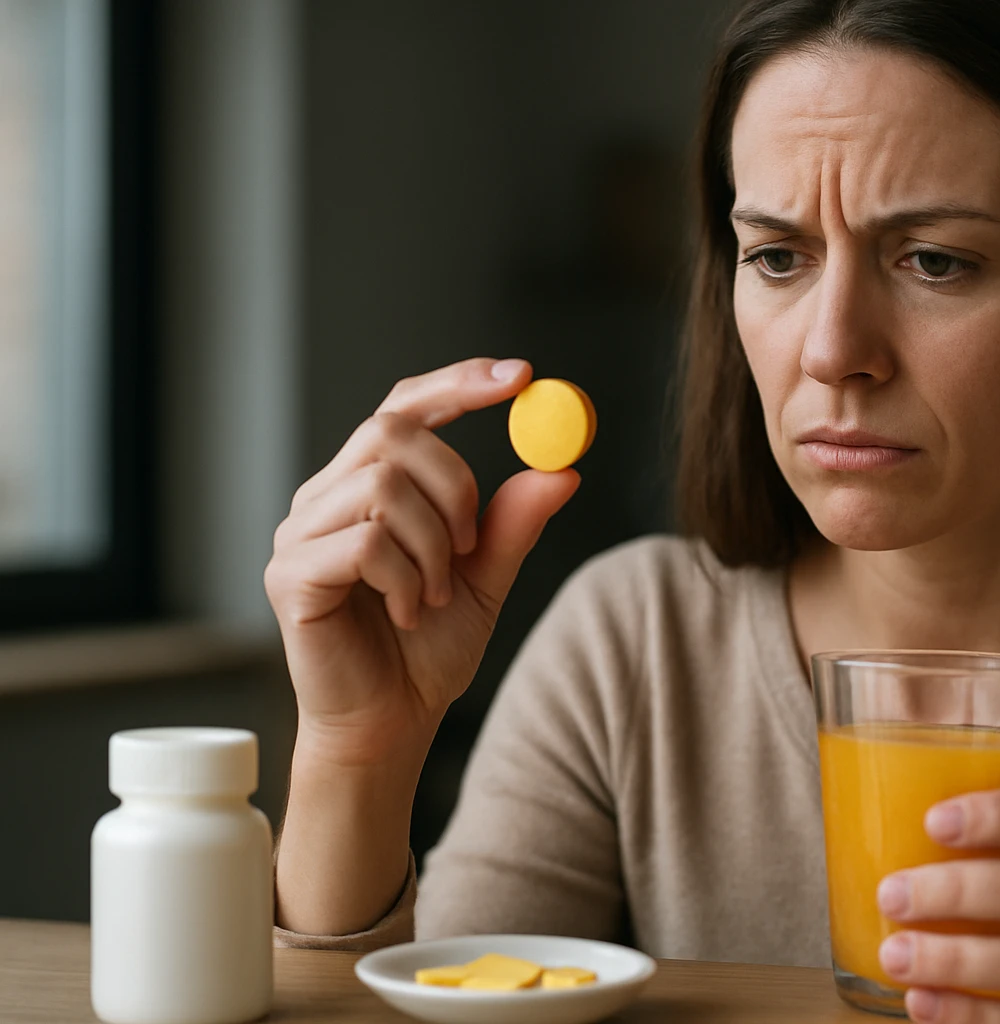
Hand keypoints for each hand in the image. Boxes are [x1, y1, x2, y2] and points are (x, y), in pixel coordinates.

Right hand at [263, 357, 579, 766]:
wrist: (391, 725)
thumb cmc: (427, 651)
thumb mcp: (486, 578)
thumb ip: (513, 523)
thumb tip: (561, 469)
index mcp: (367, 484)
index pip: (404, 406)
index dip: (458, 383)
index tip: (520, 376)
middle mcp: (325, 497)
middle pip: (392, 432)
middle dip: (454, 484)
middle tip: (472, 543)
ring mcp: (300, 533)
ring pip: (382, 486)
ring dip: (433, 544)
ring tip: (435, 594)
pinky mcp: (290, 575)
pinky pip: (365, 541)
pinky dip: (407, 578)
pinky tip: (409, 613)